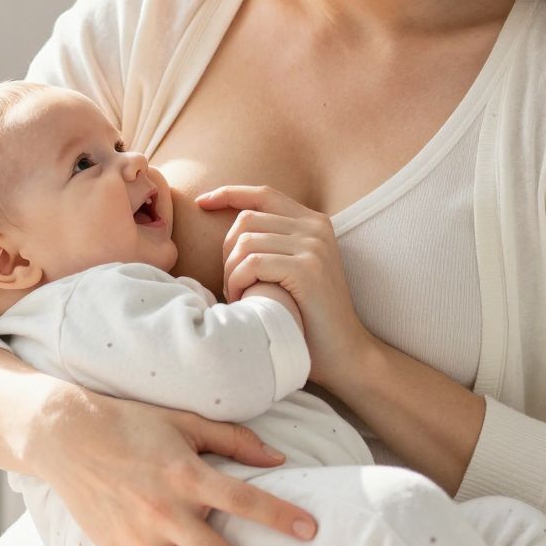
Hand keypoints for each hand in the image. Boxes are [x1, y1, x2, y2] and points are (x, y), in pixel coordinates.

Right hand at [29, 383, 316, 545]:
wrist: (65, 438)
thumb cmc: (131, 424)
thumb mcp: (185, 422)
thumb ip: (234, 440)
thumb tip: (278, 460)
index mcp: (185, 474)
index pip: (243, 500)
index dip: (279, 516)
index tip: (310, 531)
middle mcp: (163, 511)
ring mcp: (138, 538)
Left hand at [199, 184, 378, 391]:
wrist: (344, 352)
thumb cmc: (309, 317)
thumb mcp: (294, 270)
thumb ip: (274, 244)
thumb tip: (231, 232)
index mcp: (314, 222)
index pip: (263, 194)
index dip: (228, 193)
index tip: (202, 202)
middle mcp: (316, 227)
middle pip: (247, 220)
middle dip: (227, 252)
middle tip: (231, 285)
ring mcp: (313, 246)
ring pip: (245, 242)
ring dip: (231, 273)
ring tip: (239, 297)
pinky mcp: (307, 269)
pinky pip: (252, 264)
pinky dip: (238, 283)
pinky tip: (244, 301)